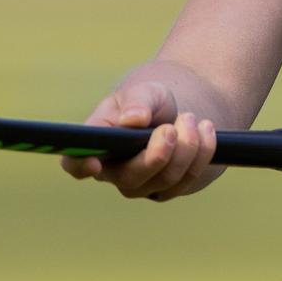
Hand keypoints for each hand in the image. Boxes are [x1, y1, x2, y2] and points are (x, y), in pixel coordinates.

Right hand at [59, 81, 219, 201]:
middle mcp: (115, 171)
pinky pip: (187, 180)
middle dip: (156, 154)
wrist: (179, 109)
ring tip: (192, 119)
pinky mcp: (169, 189)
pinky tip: (206, 130)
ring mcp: (143, 184)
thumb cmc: (151, 100)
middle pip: (130, 178)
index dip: (79, 166)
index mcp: (97, 144)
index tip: (96, 161)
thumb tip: (133, 120)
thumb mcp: (145, 91)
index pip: (75, 163)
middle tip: (172, 127)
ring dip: (185, 148)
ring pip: (164, 179)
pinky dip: (200, 153)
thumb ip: (138, 101)